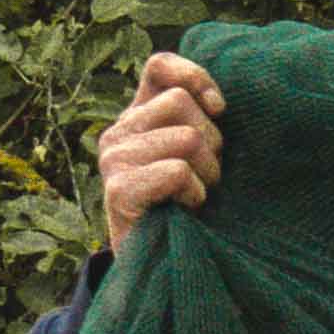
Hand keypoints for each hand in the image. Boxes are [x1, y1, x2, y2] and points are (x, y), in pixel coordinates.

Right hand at [99, 53, 229, 245]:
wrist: (168, 266)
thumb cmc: (198, 209)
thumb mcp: (205, 157)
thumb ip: (204, 123)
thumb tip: (221, 100)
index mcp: (140, 116)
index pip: (160, 67)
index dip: (194, 76)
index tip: (220, 108)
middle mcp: (119, 132)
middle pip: (182, 105)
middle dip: (212, 143)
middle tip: (204, 178)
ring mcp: (113, 159)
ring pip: (185, 138)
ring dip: (207, 173)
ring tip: (195, 196)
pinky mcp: (117, 189)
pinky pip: (177, 172)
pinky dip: (194, 194)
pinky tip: (185, 210)